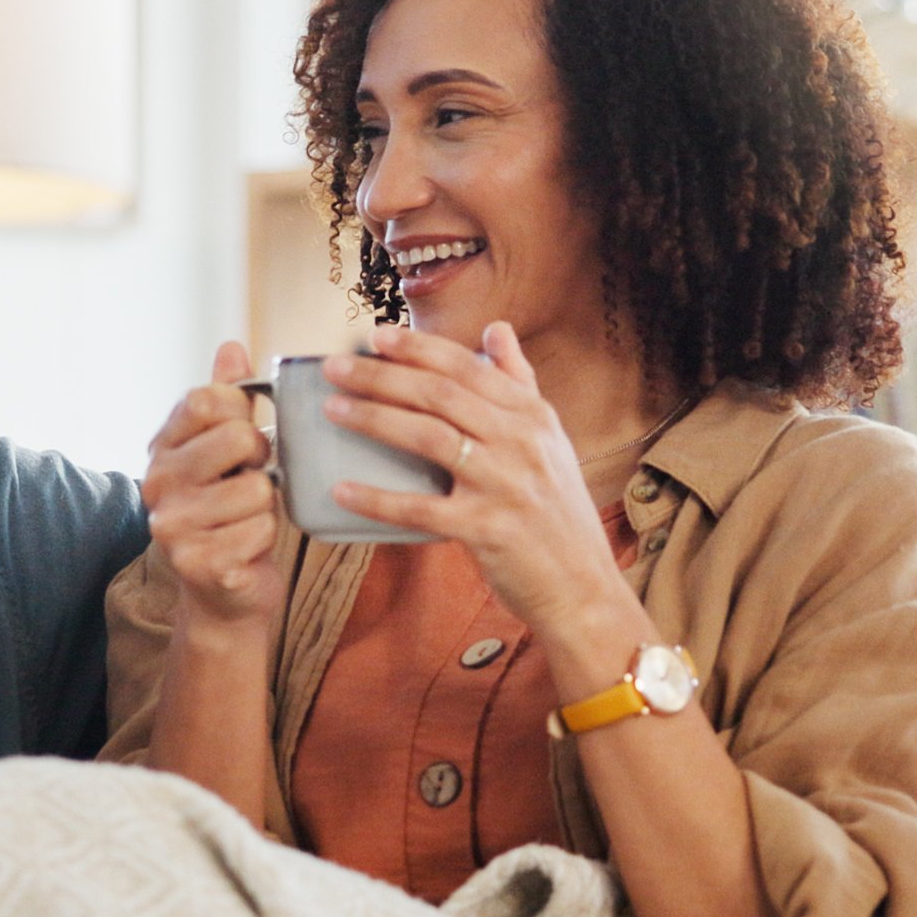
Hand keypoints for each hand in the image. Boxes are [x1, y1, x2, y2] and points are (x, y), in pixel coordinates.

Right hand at [143, 339, 284, 634]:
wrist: (223, 595)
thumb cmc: (229, 514)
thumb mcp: (225, 453)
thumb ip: (227, 401)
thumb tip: (231, 346)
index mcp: (161, 449)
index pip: (207, 399)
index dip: (240, 413)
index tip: (241, 437)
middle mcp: (157, 485)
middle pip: (237, 438)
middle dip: (260, 460)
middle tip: (248, 481)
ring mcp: (173, 527)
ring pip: (257, 489)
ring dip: (265, 507)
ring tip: (244, 520)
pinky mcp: (199, 564)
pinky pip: (262, 529)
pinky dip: (264, 539)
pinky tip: (244, 550)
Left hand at [322, 322, 645, 678]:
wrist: (582, 587)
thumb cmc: (558, 513)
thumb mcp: (550, 439)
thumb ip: (520, 382)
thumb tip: (497, 329)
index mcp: (533, 416)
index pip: (468, 367)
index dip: (419, 348)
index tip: (377, 336)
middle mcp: (521, 443)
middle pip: (440, 395)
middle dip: (382, 375)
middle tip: (336, 367)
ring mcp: (505, 485)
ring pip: (428, 438)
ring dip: (374, 418)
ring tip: (333, 408)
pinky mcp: (486, 530)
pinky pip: (420, 509)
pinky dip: (378, 498)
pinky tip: (342, 489)